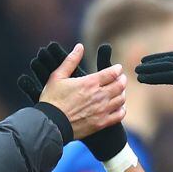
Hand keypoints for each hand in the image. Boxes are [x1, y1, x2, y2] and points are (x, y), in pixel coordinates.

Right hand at [18, 42, 128, 160]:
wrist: (50, 124)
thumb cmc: (52, 100)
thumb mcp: (58, 76)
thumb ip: (71, 60)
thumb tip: (79, 47)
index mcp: (90, 82)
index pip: (112, 73)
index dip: (117, 69)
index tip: (117, 68)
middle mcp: (99, 95)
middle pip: (120, 85)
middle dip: (122, 80)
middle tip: (120, 78)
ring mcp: (102, 110)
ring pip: (121, 99)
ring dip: (122, 93)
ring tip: (118, 91)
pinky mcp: (101, 123)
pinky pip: (119, 115)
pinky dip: (122, 109)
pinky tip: (118, 106)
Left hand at [135, 52, 172, 127]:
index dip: (159, 59)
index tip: (147, 61)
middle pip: (167, 60)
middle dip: (151, 63)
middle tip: (138, 66)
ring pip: (164, 67)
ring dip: (148, 70)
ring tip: (137, 73)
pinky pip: (165, 76)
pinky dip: (152, 78)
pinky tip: (143, 80)